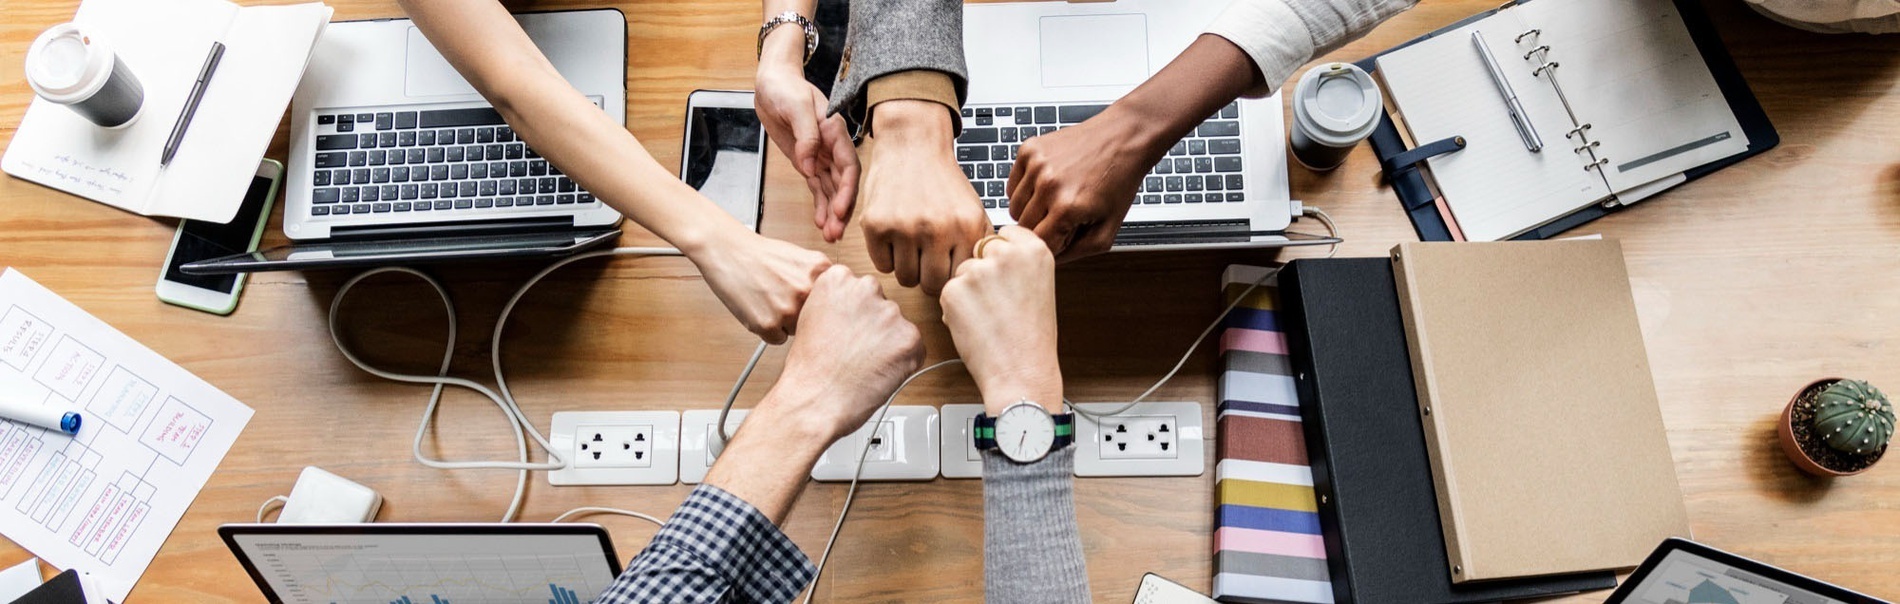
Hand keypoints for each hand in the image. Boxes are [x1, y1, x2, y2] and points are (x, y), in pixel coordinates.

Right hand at [686, 227, 830, 343]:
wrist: (728, 251)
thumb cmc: (762, 255)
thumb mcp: (803, 258)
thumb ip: (822, 280)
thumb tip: (839, 304)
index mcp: (822, 272)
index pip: (834, 304)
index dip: (820, 305)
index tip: (812, 304)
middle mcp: (807, 290)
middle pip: (817, 320)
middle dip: (803, 314)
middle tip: (783, 299)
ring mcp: (788, 309)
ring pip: (798, 332)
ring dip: (785, 323)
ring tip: (769, 300)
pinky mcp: (768, 325)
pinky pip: (777, 339)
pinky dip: (768, 330)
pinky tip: (759, 309)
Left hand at [757, 29, 858, 241]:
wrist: (772, 83)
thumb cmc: (785, 88)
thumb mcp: (796, 106)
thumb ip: (806, 135)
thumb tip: (809, 165)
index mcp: (835, 131)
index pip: (849, 165)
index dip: (847, 190)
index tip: (840, 210)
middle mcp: (832, 146)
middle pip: (843, 183)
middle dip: (842, 209)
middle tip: (836, 232)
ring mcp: (820, 156)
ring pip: (831, 189)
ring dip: (832, 213)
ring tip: (830, 236)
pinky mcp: (807, 162)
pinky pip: (817, 187)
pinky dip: (820, 205)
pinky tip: (821, 223)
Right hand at [767, 265, 926, 440]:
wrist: (815, 400)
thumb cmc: (809, 368)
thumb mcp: (811, 317)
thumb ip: (837, 303)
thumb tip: (857, 308)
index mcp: (838, 278)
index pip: (860, 288)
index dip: (854, 315)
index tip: (846, 329)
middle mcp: (866, 288)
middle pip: (881, 305)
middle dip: (874, 326)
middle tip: (856, 350)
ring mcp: (890, 312)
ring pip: (898, 327)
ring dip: (888, 344)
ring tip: (863, 365)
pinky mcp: (910, 337)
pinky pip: (914, 348)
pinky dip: (902, 363)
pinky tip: (878, 373)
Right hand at [859, 100, 992, 294]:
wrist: (912, 145)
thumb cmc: (943, 182)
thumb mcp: (973, 209)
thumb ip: (980, 245)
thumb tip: (981, 280)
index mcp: (966, 226)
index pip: (960, 278)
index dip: (952, 276)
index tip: (947, 267)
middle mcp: (936, 229)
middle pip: (932, 285)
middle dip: (929, 277)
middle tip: (927, 260)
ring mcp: (904, 228)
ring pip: (905, 279)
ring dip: (908, 268)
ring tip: (911, 247)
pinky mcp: (876, 225)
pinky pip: (882, 265)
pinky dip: (887, 257)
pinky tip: (894, 238)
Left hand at [940, 226, 1062, 414]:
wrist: (1022, 371)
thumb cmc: (1032, 338)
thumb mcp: (1039, 286)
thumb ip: (1018, 263)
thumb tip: (992, 251)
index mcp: (1034, 249)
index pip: (1004, 235)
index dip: (1001, 258)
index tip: (1007, 276)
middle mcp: (1006, 254)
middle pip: (980, 250)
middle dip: (982, 272)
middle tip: (998, 304)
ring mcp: (978, 271)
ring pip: (962, 272)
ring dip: (967, 291)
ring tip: (989, 319)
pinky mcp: (954, 290)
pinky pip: (948, 292)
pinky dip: (955, 309)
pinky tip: (976, 326)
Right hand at [1007, 106, 1159, 260]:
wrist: (1123, 137)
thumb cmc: (1119, 181)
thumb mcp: (1108, 230)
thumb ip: (1076, 253)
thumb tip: (1049, 261)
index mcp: (1067, 208)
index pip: (1039, 245)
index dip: (1052, 245)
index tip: (1065, 236)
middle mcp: (1047, 184)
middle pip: (1023, 227)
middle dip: (1041, 228)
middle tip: (1063, 217)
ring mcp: (1036, 165)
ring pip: (1013, 207)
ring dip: (1031, 210)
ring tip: (1055, 200)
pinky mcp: (1029, 150)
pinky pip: (1012, 185)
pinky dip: (1025, 190)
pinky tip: (1047, 184)